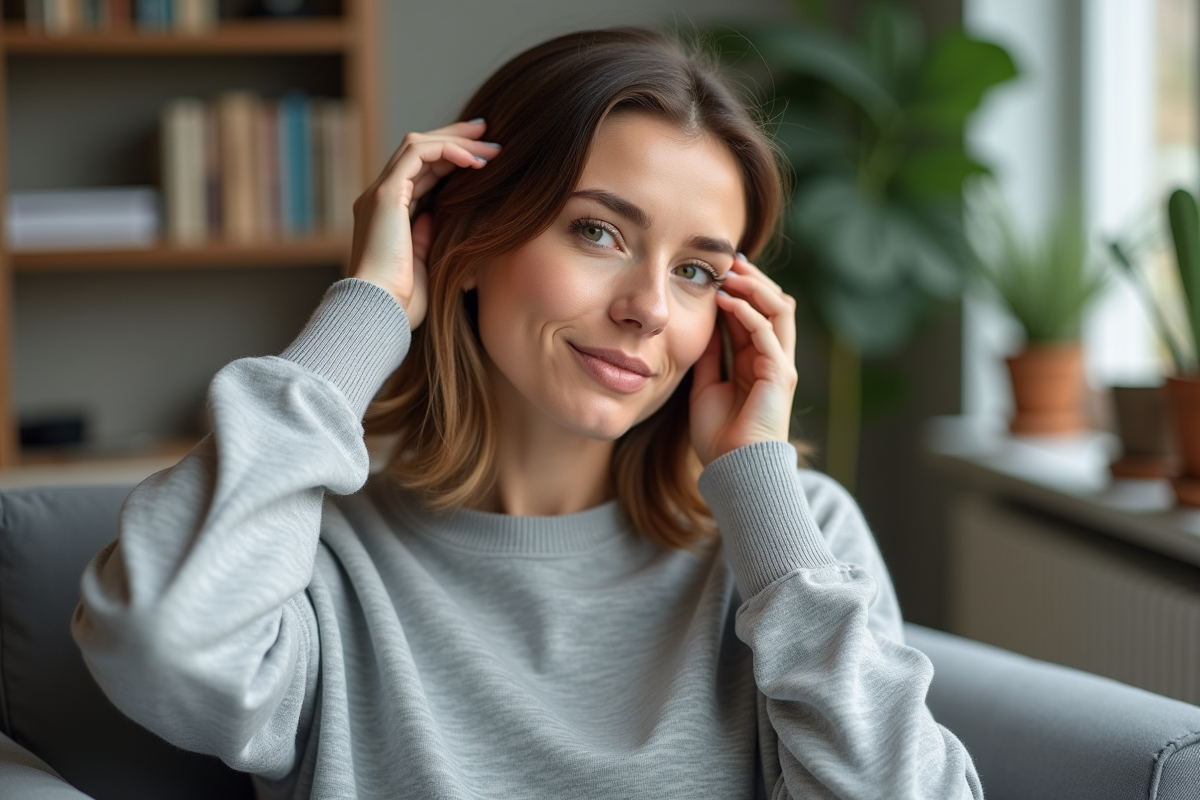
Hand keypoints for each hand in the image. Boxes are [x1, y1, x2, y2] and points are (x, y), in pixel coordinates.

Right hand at [348, 119, 499, 327]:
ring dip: (456, 141)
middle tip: (488, 132)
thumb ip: (428, 235)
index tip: (483, 156)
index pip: (421, 172)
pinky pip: (417, 155)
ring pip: (417, 145)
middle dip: (455, 138)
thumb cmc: (403, 302)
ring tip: (490, 147)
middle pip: (418, 151)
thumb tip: (438, 215)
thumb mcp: (423, 262)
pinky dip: (447, 151)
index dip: (451, 158)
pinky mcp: (384, 196)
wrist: (380, 313)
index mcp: (388, 215)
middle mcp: (380, 198)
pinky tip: (474, 162)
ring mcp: (379, 194)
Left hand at [689, 255, 797, 466]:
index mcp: (757, 362)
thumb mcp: (705, 386)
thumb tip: (703, 323)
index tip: (720, 271)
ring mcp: (780, 365)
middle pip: (774, 305)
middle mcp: (773, 359)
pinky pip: (768, 332)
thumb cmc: (719, 437)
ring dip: (755, 287)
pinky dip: (748, 312)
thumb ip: (709, 355)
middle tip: (730, 262)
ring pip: (778, 310)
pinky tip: (727, 301)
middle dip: (754, 280)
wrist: (733, 469)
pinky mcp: (780, 374)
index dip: (741, 290)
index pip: (755, 314)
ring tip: (730, 273)